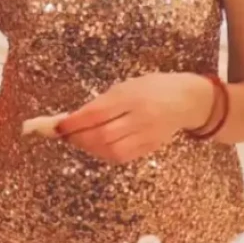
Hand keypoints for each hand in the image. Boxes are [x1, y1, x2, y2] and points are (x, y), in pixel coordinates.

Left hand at [55, 72, 214, 163]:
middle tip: (65, 135)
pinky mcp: (150, 147)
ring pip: (110, 150)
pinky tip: (97, 147)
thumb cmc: (152, 87)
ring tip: (79, 140)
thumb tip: (72, 119)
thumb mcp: (127, 86)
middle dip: (78, 138)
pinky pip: (121, 156)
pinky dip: (104, 154)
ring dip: (89, 148)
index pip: (96, 113)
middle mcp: (140, 116)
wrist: (186, 99)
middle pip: (101, 135)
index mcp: (131, 95)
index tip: (57, 127)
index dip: (74, 123)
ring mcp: (147, 134)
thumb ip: (102, 102)